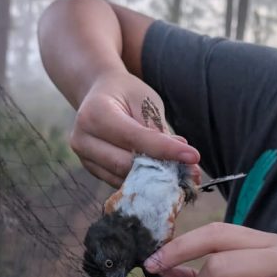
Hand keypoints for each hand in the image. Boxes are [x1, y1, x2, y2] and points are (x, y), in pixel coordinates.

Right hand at [70, 65, 200, 186]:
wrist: (99, 93)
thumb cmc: (125, 93)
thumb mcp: (145, 101)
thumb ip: (159, 131)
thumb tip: (184, 160)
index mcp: (94, 114)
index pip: (134, 137)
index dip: (165, 149)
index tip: (193, 156)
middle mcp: (83, 139)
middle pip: (125, 163)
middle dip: (161, 170)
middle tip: (192, 172)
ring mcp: (84, 158)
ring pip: (123, 178)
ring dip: (155, 180)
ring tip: (183, 175)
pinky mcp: (92, 170)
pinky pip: (120, 182)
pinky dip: (144, 182)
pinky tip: (164, 177)